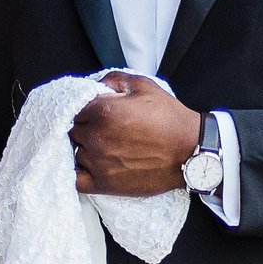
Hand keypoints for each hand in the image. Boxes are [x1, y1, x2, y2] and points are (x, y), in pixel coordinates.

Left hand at [70, 73, 198, 196]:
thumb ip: (113, 80)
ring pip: (72, 151)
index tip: (90, 111)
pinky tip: (87, 166)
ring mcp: (97, 162)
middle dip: (82, 126)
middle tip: (99, 128)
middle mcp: (95, 137)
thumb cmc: (170, 119)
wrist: (191, 152)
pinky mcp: (103, 183)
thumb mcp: (144, 86)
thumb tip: (94, 84)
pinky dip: (76, 172)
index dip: (82, 108)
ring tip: (100, 146)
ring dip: (81, 148)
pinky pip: (75, 179)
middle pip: (70, 129)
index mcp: (102, 111)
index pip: (71, 107)